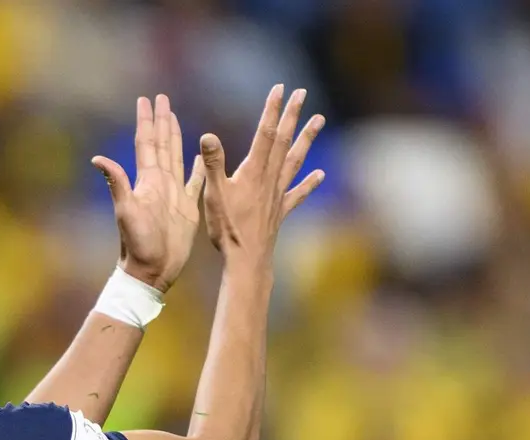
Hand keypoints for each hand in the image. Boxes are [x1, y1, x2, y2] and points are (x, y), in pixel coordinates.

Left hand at [92, 95, 206, 292]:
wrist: (152, 270)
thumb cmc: (138, 244)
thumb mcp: (126, 211)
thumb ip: (117, 183)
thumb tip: (97, 158)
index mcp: (147, 180)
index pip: (147, 143)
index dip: (147, 121)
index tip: (147, 99)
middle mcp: (160, 183)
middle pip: (162, 144)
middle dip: (162, 120)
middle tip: (162, 98)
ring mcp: (174, 194)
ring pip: (176, 157)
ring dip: (176, 137)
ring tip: (175, 118)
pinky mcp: (187, 208)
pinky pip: (194, 182)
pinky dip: (197, 168)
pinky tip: (199, 157)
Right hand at [199, 85, 324, 264]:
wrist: (247, 259)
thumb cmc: (227, 228)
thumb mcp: (213, 193)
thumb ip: (212, 163)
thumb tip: (208, 135)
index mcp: (253, 171)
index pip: (265, 133)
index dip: (272, 110)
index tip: (280, 89)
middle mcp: (270, 179)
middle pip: (284, 141)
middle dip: (292, 115)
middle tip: (302, 94)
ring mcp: (278, 194)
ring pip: (295, 160)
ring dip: (306, 139)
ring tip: (319, 120)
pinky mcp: (280, 211)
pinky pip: (298, 193)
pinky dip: (310, 183)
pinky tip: (320, 174)